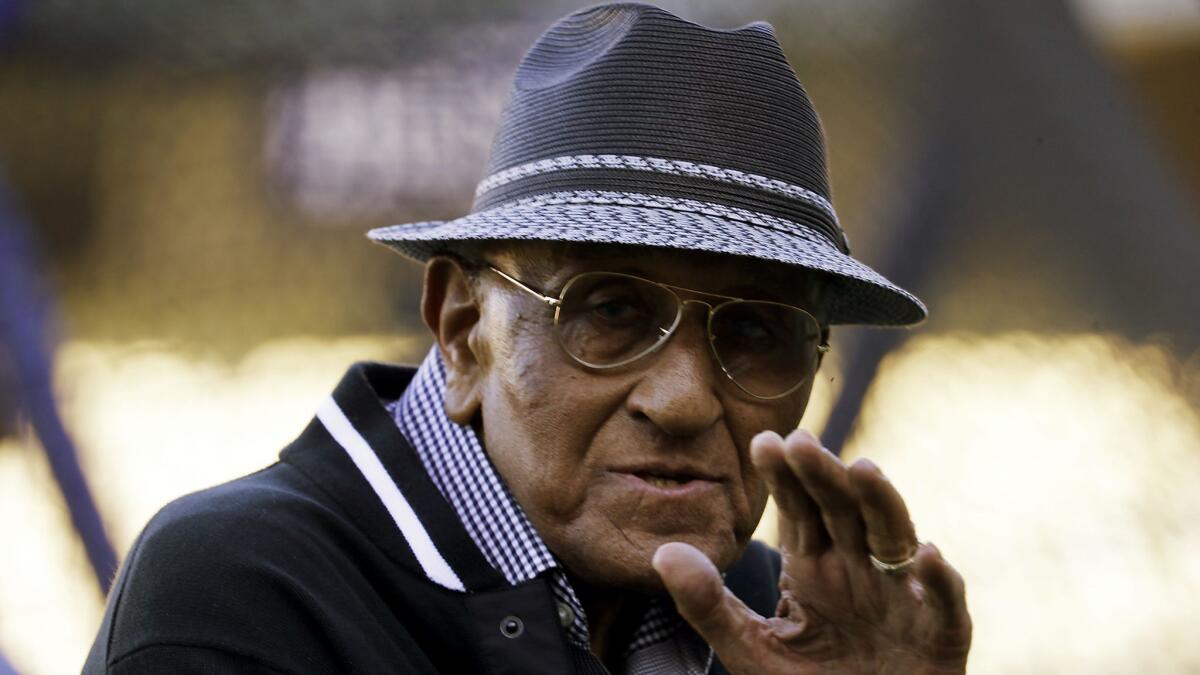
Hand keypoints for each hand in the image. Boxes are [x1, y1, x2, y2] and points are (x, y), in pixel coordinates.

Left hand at [652, 429, 970, 674]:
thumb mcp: (750, 649)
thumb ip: (709, 604)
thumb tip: (662, 552)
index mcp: (815, 566)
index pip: (799, 510)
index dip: (784, 477)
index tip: (763, 441)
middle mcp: (859, 569)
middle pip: (845, 511)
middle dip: (825, 476)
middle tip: (801, 443)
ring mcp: (903, 598)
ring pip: (896, 540)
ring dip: (883, 504)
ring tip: (863, 469)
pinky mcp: (941, 636)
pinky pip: (945, 605)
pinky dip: (939, 582)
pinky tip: (926, 555)